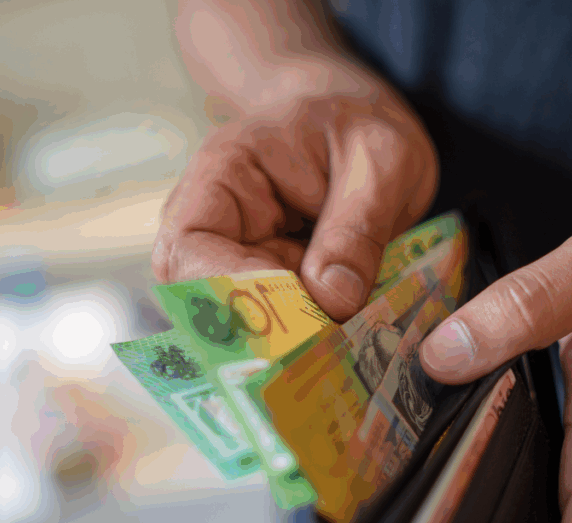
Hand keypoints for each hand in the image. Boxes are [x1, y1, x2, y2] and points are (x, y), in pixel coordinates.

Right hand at [151, 64, 437, 320]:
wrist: (362, 129)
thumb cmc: (364, 129)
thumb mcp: (382, 162)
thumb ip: (358, 227)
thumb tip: (332, 300)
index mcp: (224, 174)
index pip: (188, 248)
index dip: (228, 293)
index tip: (295, 315)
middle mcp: (212, 224)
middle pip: (202, 298)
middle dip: (261, 329)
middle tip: (328, 345)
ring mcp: (235, 260)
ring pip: (237, 322)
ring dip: (290, 338)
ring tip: (346, 339)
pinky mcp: (264, 287)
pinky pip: (272, 326)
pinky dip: (306, 337)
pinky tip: (346, 338)